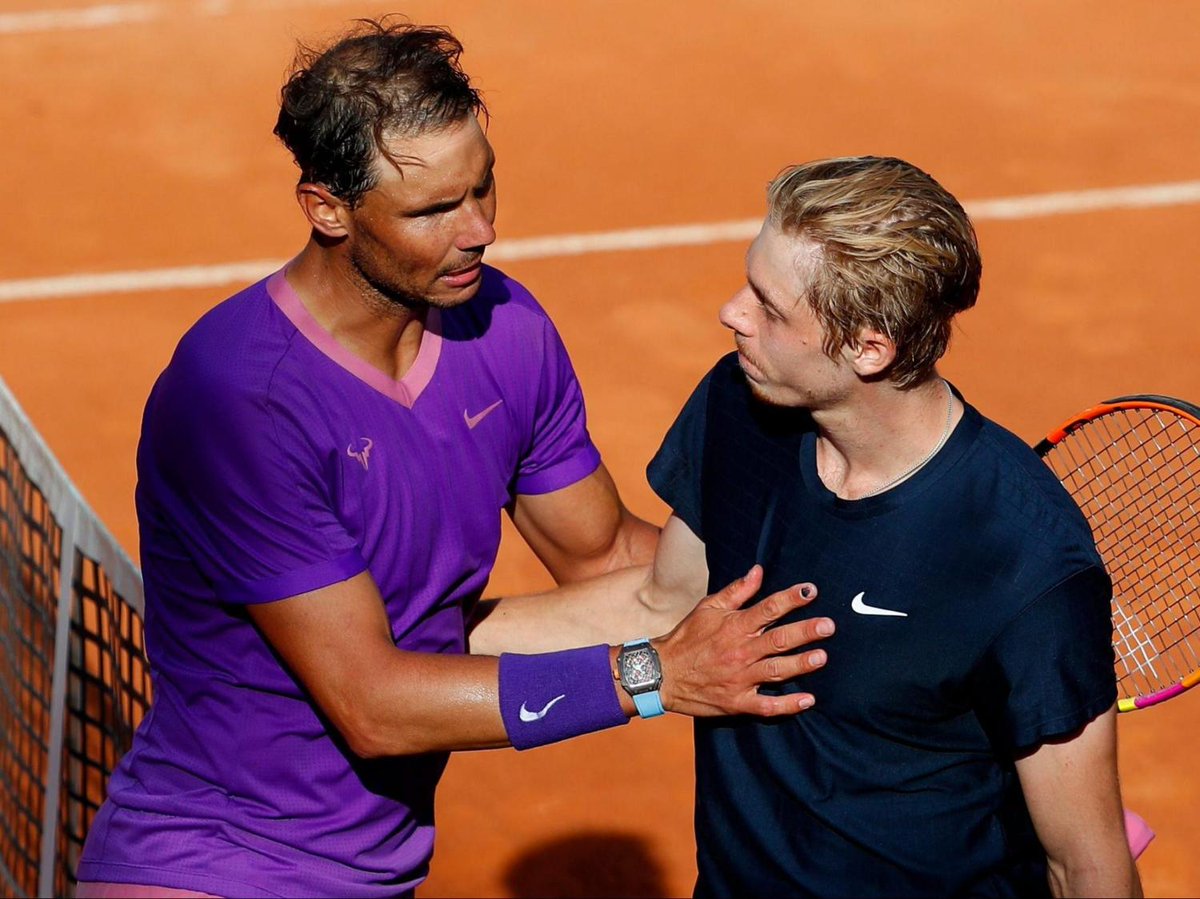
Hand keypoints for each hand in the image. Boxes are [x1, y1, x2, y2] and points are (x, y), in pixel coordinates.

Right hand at [655, 565, 831, 716]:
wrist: (662, 674)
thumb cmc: (687, 638)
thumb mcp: (708, 608)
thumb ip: (737, 591)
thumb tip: (758, 571)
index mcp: (734, 626)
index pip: (768, 608)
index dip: (791, 599)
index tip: (811, 591)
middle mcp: (740, 652)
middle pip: (778, 639)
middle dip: (805, 631)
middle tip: (829, 626)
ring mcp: (740, 679)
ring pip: (776, 670)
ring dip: (801, 664)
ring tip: (822, 657)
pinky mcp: (738, 702)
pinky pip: (767, 706)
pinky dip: (788, 705)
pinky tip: (808, 700)